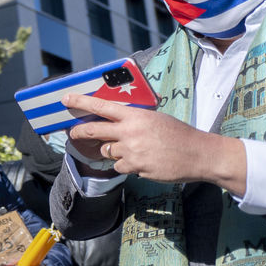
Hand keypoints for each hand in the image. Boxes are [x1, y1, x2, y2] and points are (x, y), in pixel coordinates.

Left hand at [62, 94, 246, 192]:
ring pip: (106, 151)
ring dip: (113, 151)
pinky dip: (127, 165)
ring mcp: (131, 151)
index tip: (65, 99)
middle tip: (73, 133)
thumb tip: (115, 121)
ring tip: (135, 149)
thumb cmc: (179, 134)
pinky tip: (144, 161)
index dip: (81, 102)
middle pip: (92, 131)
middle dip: (78, 133)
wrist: (199, 154)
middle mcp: (130, 132)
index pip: (102, 106)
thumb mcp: (155, 118)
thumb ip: (133, 120)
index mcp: (135, 115)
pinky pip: (120, 167)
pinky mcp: (135, 167)